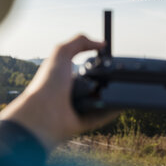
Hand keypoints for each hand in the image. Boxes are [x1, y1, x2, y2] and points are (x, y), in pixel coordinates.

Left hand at [0, 35, 116, 150]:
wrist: (43, 112)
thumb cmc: (47, 82)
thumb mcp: (61, 53)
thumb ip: (80, 42)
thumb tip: (101, 43)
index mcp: (63, 77)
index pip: (83, 68)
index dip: (95, 63)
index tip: (108, 58)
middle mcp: (70, 92)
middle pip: (94, 84)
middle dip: (105, 79)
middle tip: (117, 73)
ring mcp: (76, 108)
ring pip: (99, 100)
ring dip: (110, 95)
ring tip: (122, 86)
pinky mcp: (83, 123)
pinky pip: (102, 116)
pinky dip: (112, 110)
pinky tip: (122, 103)